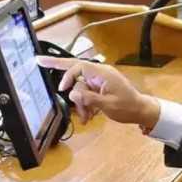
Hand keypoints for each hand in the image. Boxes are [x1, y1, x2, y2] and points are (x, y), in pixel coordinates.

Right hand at [35, 56, 159, 125]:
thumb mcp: (108, 105)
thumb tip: (72, 93)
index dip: (66, 75)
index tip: (61, 88)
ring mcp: (99, 81)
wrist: (141, 111)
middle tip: (41, 63)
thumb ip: (89, 99)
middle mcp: (100, 74)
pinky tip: (89, 116)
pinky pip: (86, 94)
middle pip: (76, 75)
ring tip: (86, 118)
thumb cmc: (128, 107)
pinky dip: (85, 105)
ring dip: (80, 104)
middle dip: (70, 88)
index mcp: (102, 73)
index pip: (78, 66)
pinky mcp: (100, 89)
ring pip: (80, 89)